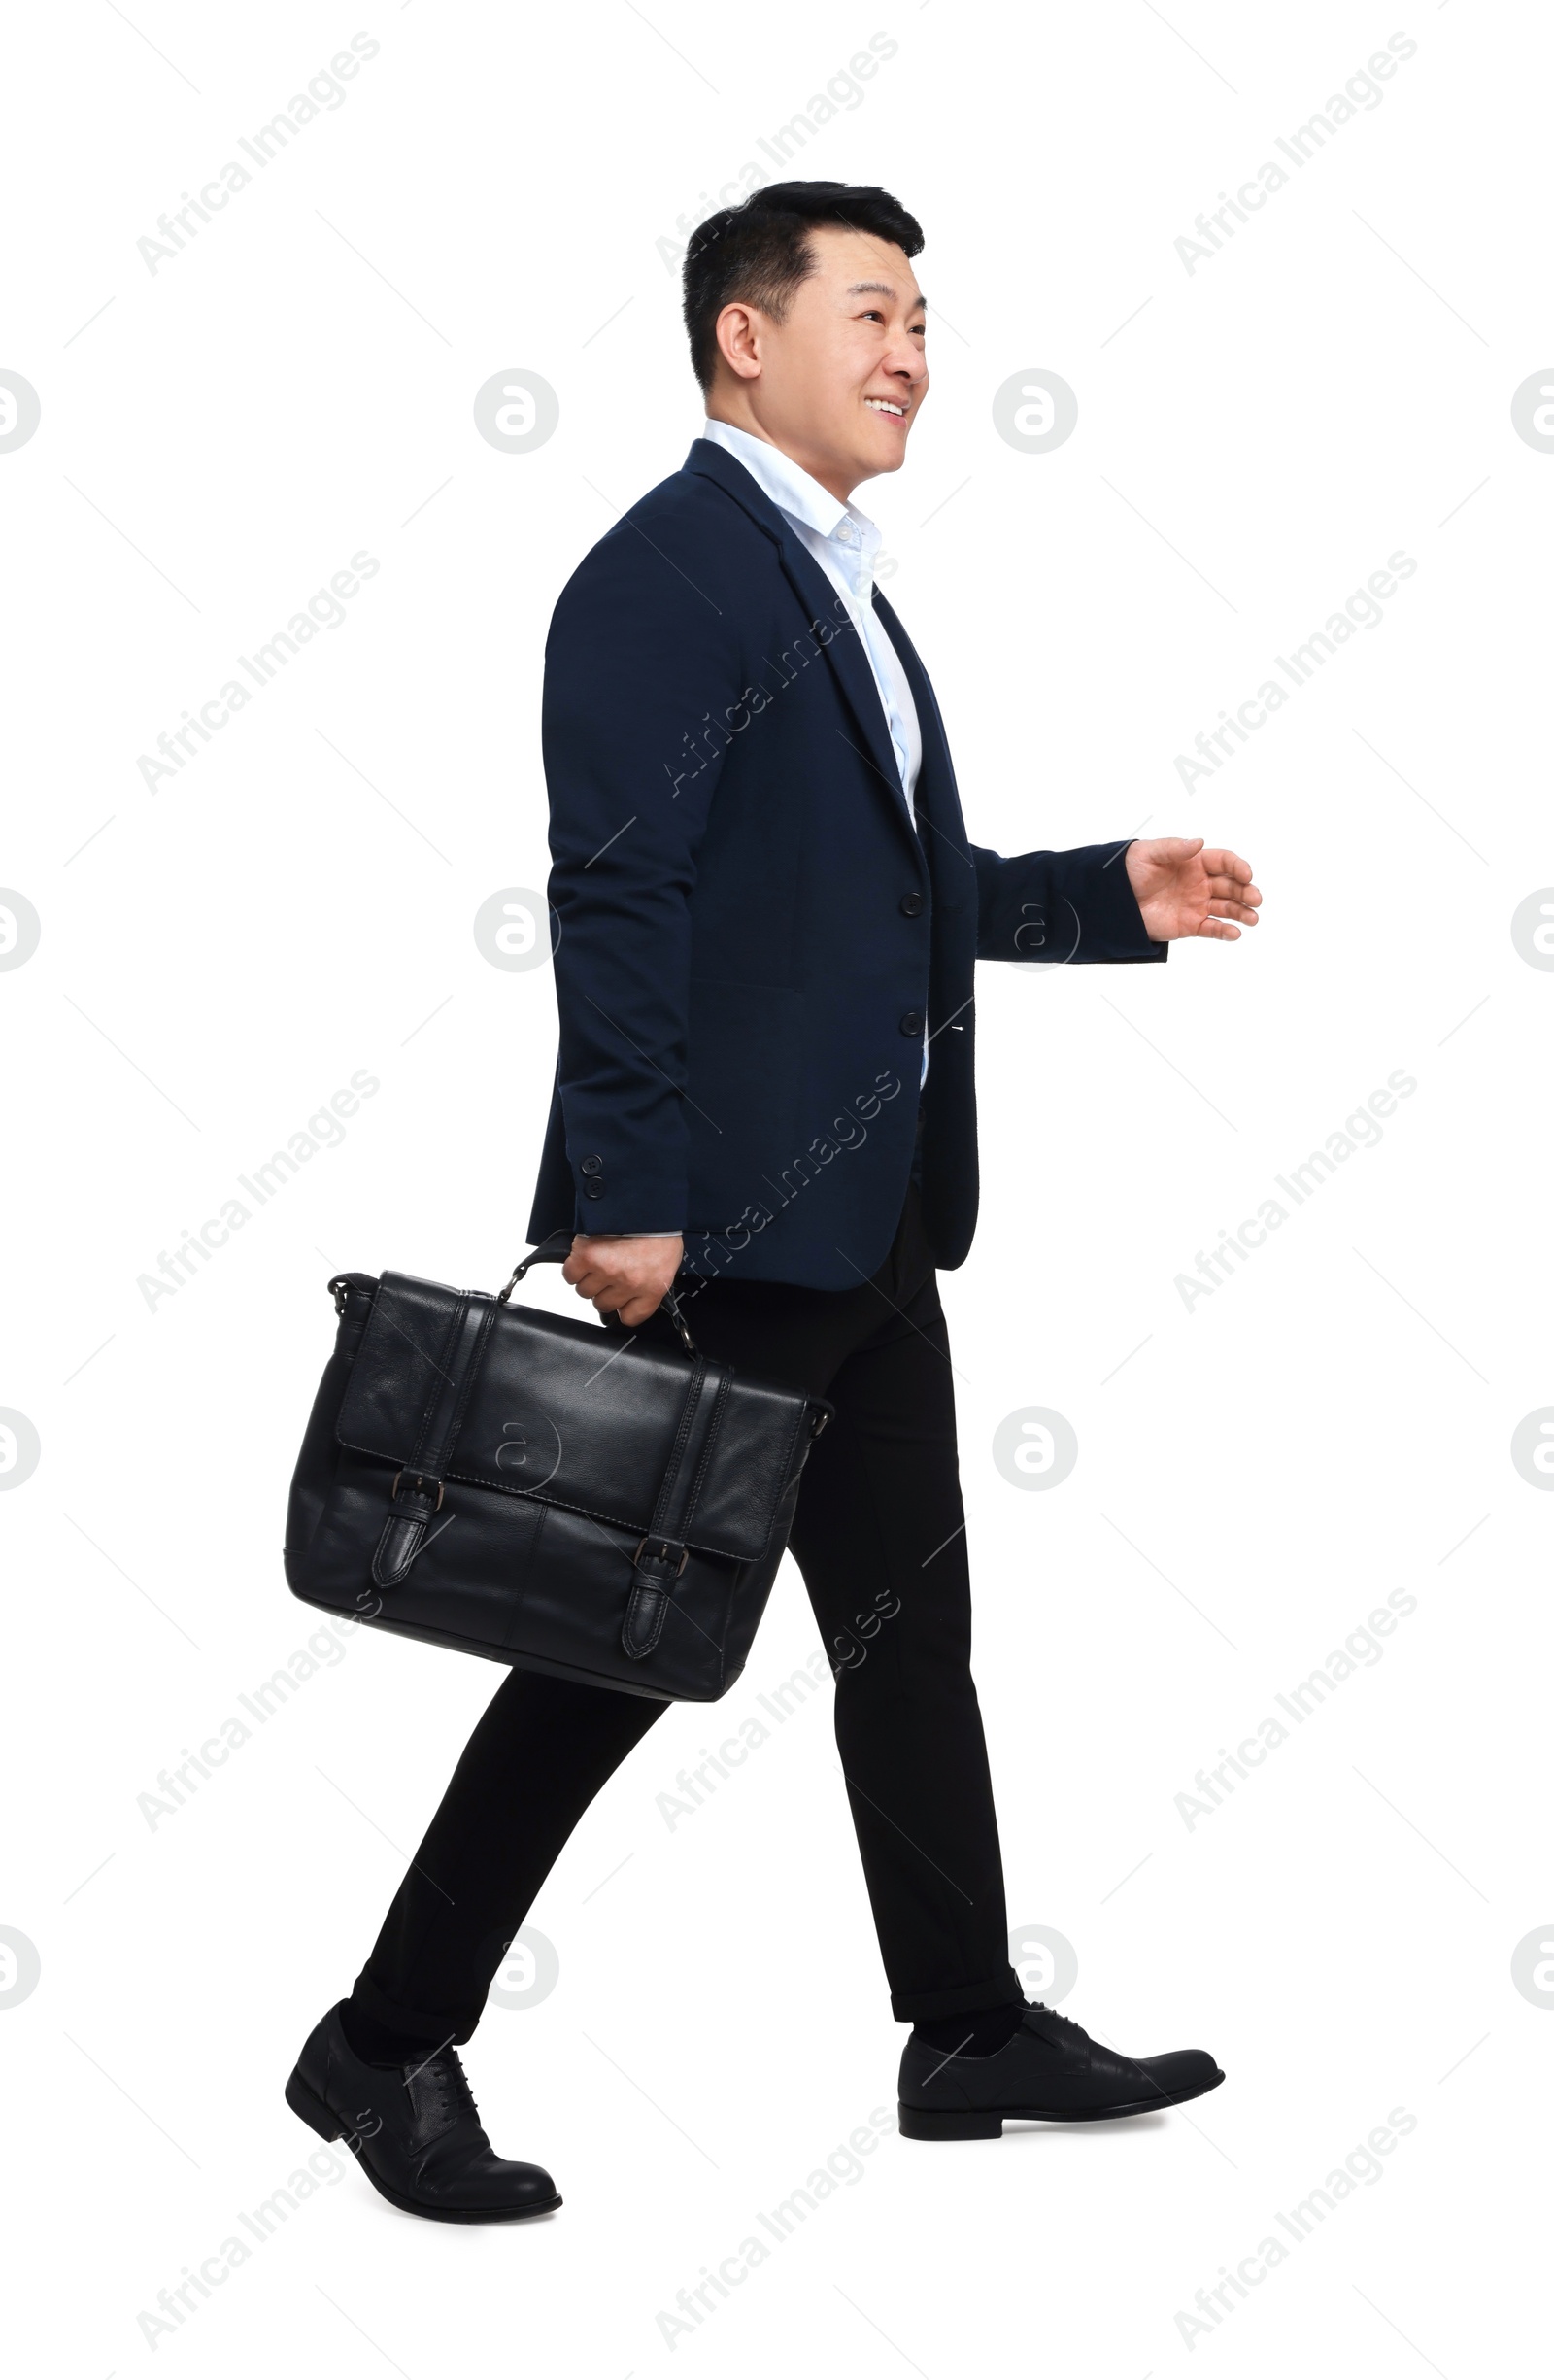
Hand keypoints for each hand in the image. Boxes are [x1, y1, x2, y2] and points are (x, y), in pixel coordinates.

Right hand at [562, 1234, 685, 1326]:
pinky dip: (573, 1268)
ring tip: (598, 1261)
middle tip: (609, 1273)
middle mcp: (628, 1283)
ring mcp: (606, 1270)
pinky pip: (570, 1275)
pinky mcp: (587, 1256)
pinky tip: (584, 1257)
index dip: (623, 1308)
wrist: (648, 1201)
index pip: (630, 1317)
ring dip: (588, 1279)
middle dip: (604, 1290)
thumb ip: (650, 1285)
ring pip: (584, 1291)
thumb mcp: (666, 1263)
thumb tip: (634, 1298)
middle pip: (603, 1304)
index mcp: (652, 1287)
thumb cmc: (660, 1229)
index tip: (621, 1301)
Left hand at [1124, 836, 1261, 942]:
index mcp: (1195, 862)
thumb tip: (1199, 842)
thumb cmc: (1130, 870)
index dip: (1238, 867)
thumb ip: (1174, 849)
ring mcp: (1197, 904)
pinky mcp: (1190, 924)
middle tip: (1256, 899)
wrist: (1113, 899)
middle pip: (1232, 886)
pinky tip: (1235, 933)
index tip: (1247, 875)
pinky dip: (1224, 931)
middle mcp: (1201, 883)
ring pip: (1227, 908)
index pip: (1224, 862)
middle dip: (1246, 892)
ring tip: (1253, 919)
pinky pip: (1212, 928)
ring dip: (1242, 913)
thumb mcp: (1149, 854)